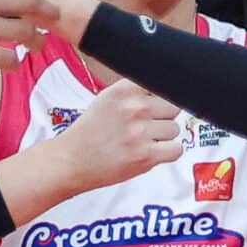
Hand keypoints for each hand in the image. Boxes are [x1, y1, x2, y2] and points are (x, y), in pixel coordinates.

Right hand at [56, 79, 186, 189]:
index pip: (161, 86)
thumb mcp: (107, 99)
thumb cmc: (89, 133)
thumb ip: (134, 93)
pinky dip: (168, 153)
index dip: (159, 99)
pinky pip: (176, 149)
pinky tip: (152, 152)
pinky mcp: (145, 155)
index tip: (154, 107)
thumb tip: (163, 91)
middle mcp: (134, 108)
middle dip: (163, 118)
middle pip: (173, 107)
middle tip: (147, 127)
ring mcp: (140, 132)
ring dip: (163, 138)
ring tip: (143, 142)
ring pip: (174, 129)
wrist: (70, 160)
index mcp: (124, 90)